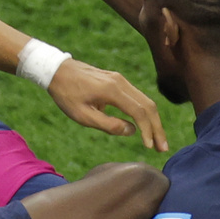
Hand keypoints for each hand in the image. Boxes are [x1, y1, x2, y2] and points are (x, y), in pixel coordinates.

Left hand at [47, 57, 168, 149]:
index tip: (150, 147)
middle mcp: (121, 82)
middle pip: (149, 106)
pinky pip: (137, 97)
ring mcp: (120, 80)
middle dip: (158, 128)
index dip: (148, 131)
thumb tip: (132, 131)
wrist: (56, 70)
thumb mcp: (82, 115)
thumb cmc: (66, 95)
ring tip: (157, 141)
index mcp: (112, 91)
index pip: (140, 112)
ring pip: (145, 101)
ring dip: (153, 121)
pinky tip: (145, 126)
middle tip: (163, 149)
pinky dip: (145, 113)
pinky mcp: (117, 81)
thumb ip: (108, 125)